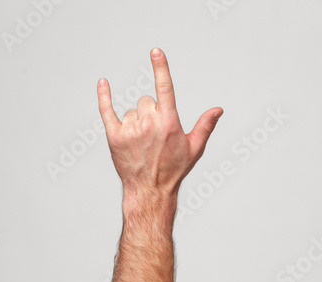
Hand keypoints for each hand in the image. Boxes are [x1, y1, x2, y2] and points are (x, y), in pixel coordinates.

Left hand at [97, 47, 222, 201]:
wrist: (150, 190)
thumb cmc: (173, 171)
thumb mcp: (194, 149)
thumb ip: (205, 126)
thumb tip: (218, 109)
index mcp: (169, 123)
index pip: (164, 87)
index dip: (160, 67)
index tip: (155, 51)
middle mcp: (149, 123)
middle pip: (147, 101)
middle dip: (151, 113)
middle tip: (154, 136)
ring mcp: (130, 129)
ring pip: (132, 111)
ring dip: (136, 121)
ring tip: (141, 143)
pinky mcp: (114, 137)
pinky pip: (107, 110)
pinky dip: (104, 96)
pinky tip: (103, 83)